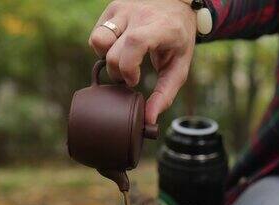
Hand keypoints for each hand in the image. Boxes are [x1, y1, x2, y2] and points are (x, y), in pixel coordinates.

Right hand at [89, 0, 196, 123]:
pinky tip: (120, 49)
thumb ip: (166, 93)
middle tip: (131, 76)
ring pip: (98, 40)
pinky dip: (104, 47)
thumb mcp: (180, 66)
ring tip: (122, 61)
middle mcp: (139, 14)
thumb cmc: (179, 40)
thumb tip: (149, 119)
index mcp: (161, 27)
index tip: (134, 81)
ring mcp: (123, 8)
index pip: (135, 42)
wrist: (177, 4)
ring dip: (106, 58)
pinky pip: (97, 34)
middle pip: (112, 51)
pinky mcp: (112, 8)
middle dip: (117, 73)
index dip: (128, 67)